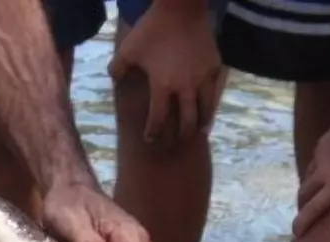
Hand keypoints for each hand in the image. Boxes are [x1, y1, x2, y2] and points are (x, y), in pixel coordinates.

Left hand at [108, 2, 222, 142]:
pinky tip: (209, 106)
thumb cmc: (151, 30)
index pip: (158, 119)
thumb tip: (114, 81)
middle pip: (186, 120)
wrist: (181, 9)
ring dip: (201, 122)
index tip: (150, 140)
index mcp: (162, 86)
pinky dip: (212, 101)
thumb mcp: (127, 50)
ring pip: (206, 108)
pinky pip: (215, 89)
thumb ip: (117, 69)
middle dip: (180, 135)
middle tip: (177, 141)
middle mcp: (185, 86)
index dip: (153, 133)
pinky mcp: (215, 65)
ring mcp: (202, 77)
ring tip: (198, 131)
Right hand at [294, 112, 329, 235]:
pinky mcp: (322, 146)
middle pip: (303, 196)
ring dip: (309, 190)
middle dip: (301, 208)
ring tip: (315, 195)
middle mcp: (323, 176)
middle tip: (303, 215)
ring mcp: (321, 160)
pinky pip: (315, 164)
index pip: (312, 211)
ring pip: (308, 179)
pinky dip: (317, 172)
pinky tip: (325, 172)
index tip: (296, 234)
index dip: (301, 224)